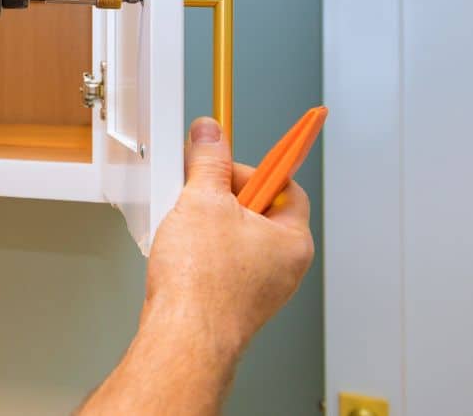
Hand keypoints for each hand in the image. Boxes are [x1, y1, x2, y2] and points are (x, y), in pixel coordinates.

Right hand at [144, 117, 314, 350]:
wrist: (183, 338)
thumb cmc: (203, 285)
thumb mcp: (202, 200)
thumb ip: (208, 161)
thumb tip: (211, 134)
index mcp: (292, 240)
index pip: (283, 185)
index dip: (250, 168)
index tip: (224, 160)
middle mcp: (283, 267)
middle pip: (257, 210)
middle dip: (222, 197)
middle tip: (198, 194)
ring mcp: (259, 288)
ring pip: (236, 238)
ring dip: (208, 226)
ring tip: (185, 228)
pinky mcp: (233, 303)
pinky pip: (221, 264)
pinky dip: (201, 254)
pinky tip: (180, 255)